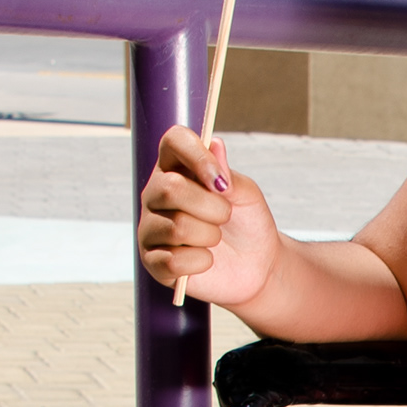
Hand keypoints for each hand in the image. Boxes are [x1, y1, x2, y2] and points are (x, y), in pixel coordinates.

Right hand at [139, 126, 283, 309]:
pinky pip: (174, 261)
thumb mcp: (246, 195)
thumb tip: (214, 146)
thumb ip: (228, 173)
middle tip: (225, 217)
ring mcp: (150, 228)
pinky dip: (201, 261)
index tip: (220, 182)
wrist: (256, 265)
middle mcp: (155, 195)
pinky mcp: (152, 262)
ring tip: (215, 238)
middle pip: (170, 189)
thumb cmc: (245, 223)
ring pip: (177, 227)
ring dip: (210, 236)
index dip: (197, 155)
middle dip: (212, 207)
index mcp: (176, 168)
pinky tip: (205, 259)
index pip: (174, 141)